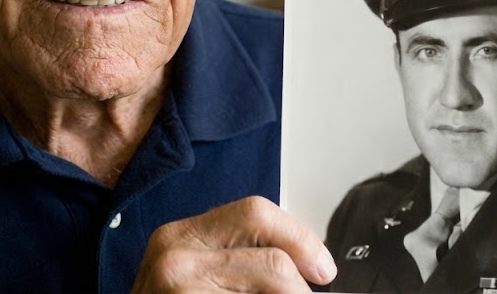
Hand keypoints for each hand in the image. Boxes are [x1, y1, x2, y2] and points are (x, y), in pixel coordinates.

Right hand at [131, 196, 336, 292]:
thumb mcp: (187, 278)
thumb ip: (230, 260)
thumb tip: (300, 266)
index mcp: (178, 237)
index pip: (255, 211)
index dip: (299, 237)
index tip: (321, 267)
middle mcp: (175, 254)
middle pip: (269, 250)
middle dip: (301, 276)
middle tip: (315, 292)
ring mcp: (181, 288)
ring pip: (274, 283)